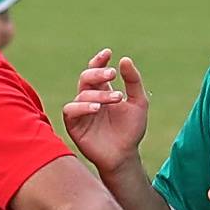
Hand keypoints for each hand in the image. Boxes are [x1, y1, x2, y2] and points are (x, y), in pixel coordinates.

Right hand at [63, 49, 147, 175]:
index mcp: (102, 91)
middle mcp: (89, 99)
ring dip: (99, 93)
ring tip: (116, 99)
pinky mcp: (73, 125)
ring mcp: (81, 112)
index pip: (96, 70)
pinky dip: (82, 106)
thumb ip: (134, 82)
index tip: (108, 54)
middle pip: (86, 77)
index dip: (99, 60)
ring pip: (82, 93)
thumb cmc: (131, 131)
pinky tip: (96, 108)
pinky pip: (70, 110)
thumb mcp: (139, 103)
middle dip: (98, 72)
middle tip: (112, 74)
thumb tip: (124, 59)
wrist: (125, 156)